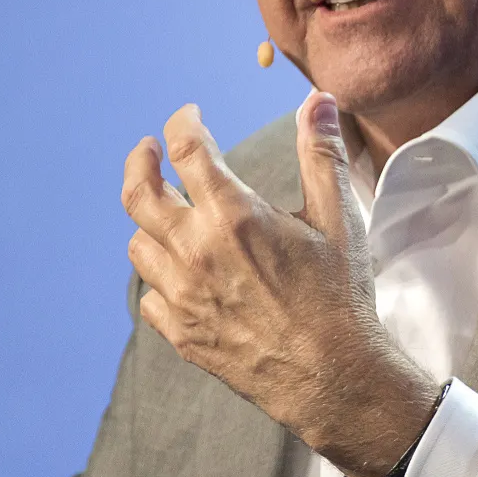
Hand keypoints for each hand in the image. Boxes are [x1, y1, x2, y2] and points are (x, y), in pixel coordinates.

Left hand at [122, 91, 439, 476]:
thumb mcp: (338, 218)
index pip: (186, 149)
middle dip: (140, 161)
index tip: (189, 115)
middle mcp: (196, 252)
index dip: (183, 122)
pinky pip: (149, 297)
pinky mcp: (182, 333)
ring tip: (165, 212)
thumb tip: (318, 100)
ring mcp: (183, 296)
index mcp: (234, 216)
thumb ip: (321, 153)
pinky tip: (177, 272)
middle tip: (148, 149)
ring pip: (138, 245)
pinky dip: (157, 277)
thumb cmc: (339, 295)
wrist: (333, 377)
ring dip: (148, 222)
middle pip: (139, 193)